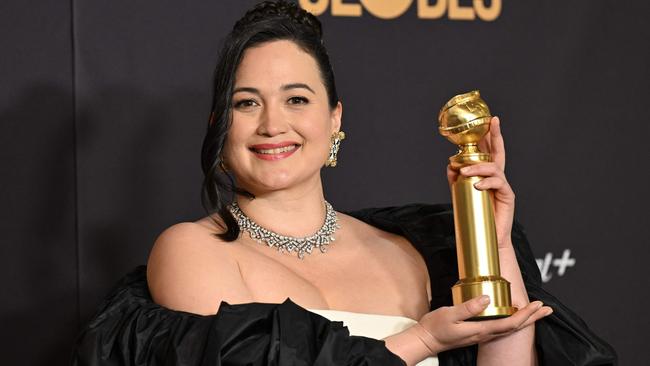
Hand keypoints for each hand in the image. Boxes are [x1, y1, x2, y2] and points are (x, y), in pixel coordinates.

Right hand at [413, 295, 550, 355]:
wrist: (426, 340)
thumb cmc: (436, 327)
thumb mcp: (450, 314)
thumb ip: (468, 307)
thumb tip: (486, 298)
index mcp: (481, 330)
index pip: (510, 323)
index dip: (526, 314)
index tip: (537, 304)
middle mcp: (485, 334)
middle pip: (515, 327)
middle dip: (533, 317)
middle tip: (547, 308)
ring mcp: (482, 334)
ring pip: (510, 327)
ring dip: (525, 319)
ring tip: (536, 310)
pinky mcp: (478, 332)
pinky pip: (501, 327)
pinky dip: (512, 319)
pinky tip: (513, 314)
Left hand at [446, 116, 513, 247]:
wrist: (488, 236)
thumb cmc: (475, 214)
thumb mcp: (461, 193)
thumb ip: (456, 179)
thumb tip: (450, 164)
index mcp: (488, 174)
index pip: (488, 151)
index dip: (489, 136)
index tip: (488, 120)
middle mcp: (497, 176)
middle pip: (498, 152)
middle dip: (496, 135)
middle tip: (493, 122)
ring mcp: (503, 185)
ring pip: (494, 168)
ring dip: (477, 167)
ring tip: (464, 171)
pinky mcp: (508, 196)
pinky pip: (499, 184)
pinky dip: (486, 183)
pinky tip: (476, 186)